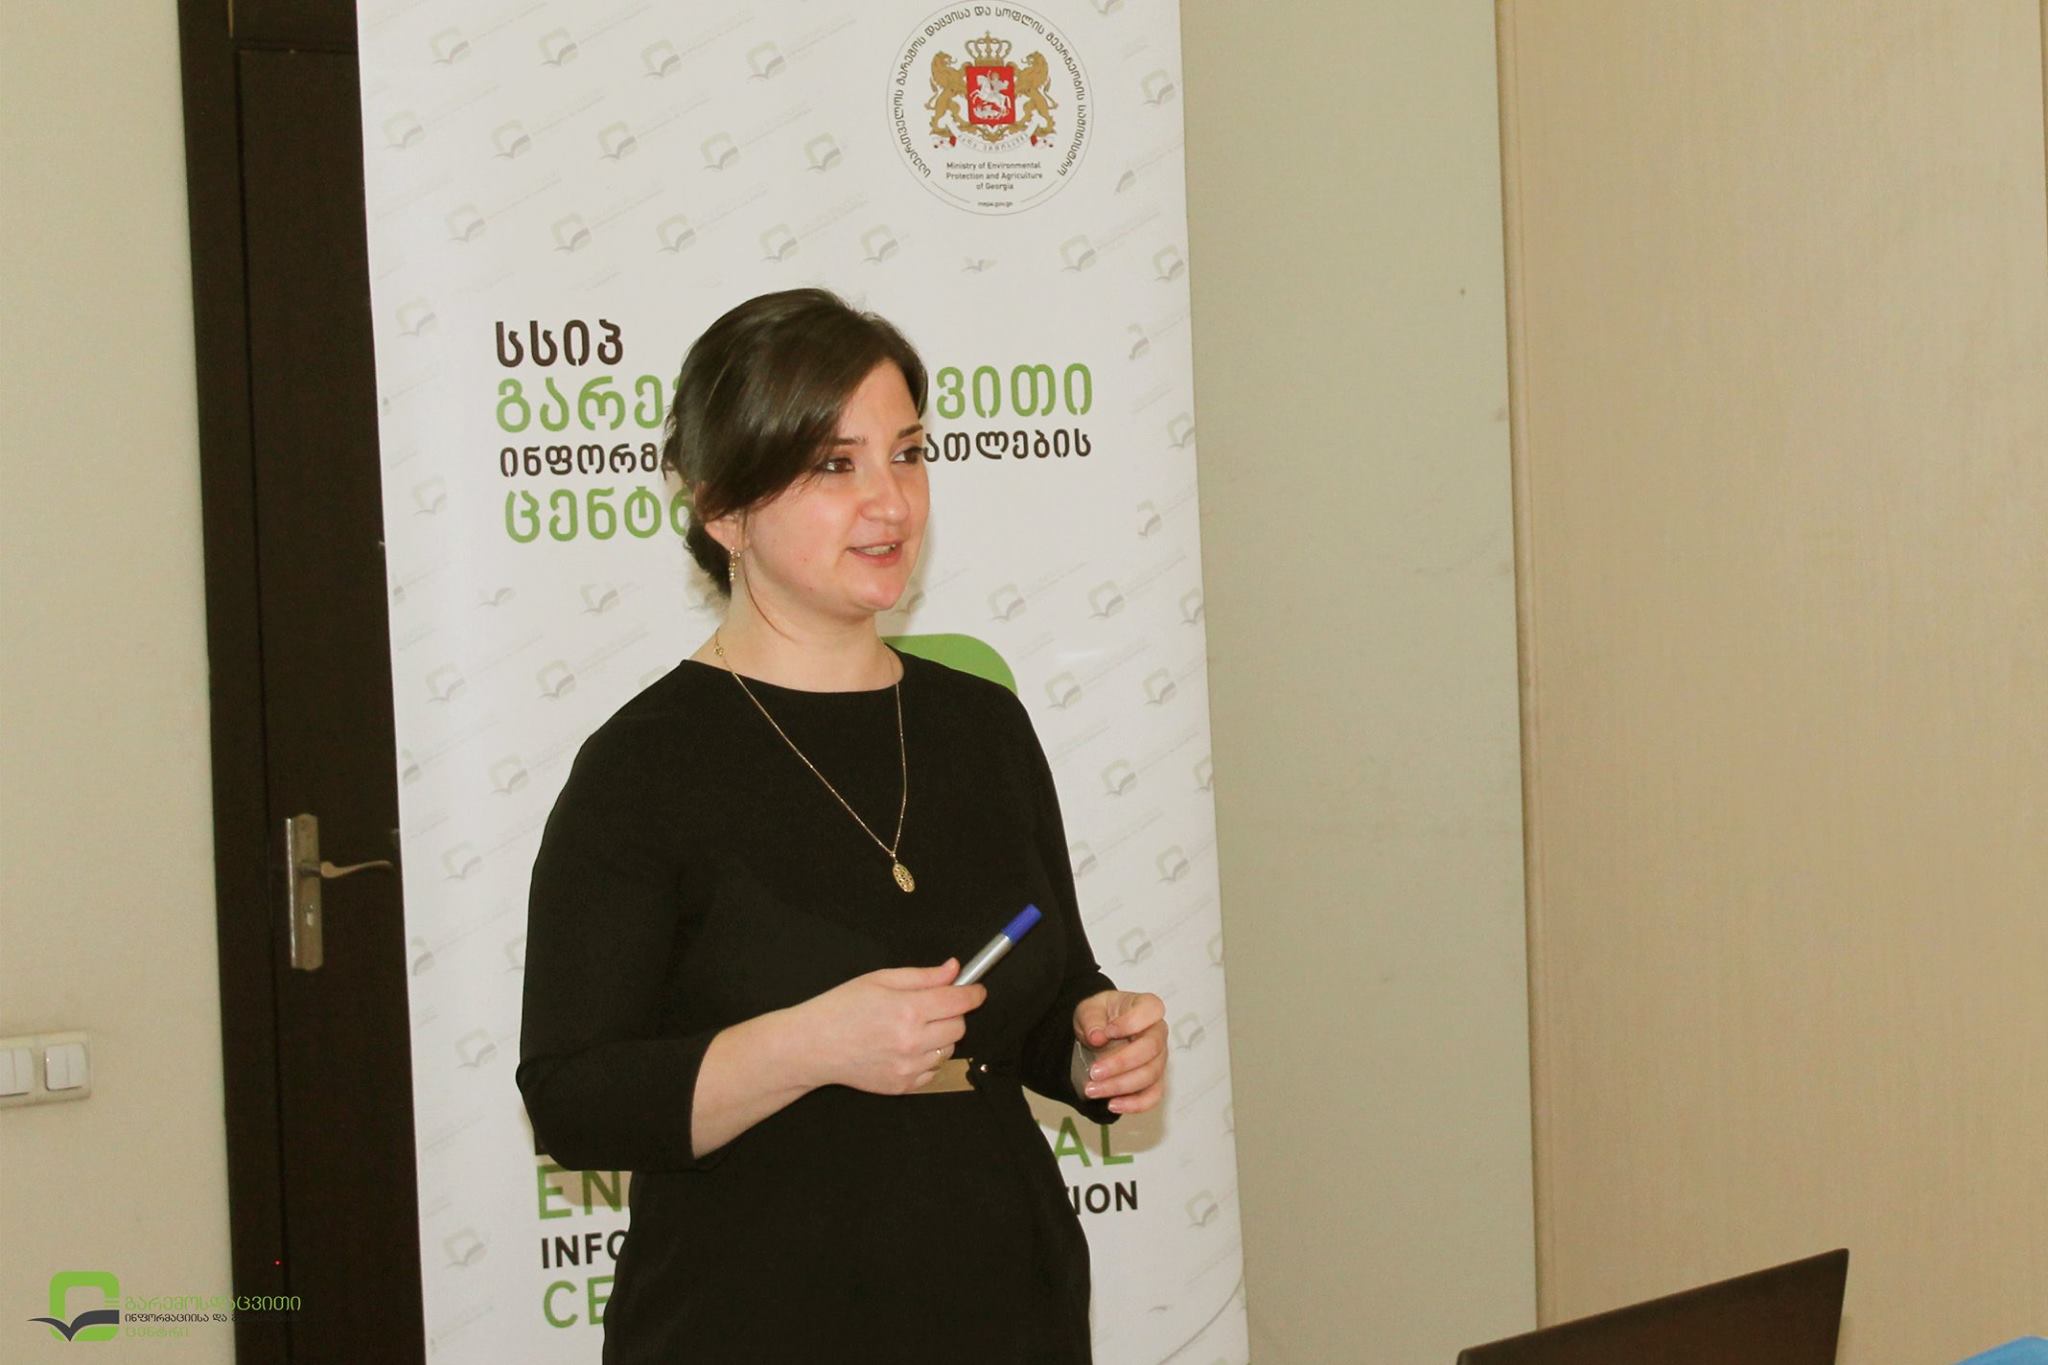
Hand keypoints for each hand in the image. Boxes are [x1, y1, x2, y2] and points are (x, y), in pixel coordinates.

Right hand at [796, 959, 986, 1094]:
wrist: (813, 1046)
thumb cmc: (842, 1008)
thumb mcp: (880, 980)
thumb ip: (923, 976)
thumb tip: (954, 969)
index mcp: (908, 1010)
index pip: (960, 1002)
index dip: (973, 993)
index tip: (976, 990)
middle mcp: (912, 1041)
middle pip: (959, 1027)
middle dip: (952, 1014)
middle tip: (930, 1007)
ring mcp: (908, 1067)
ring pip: (948, 1049)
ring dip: (939, 1037)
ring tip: (911, 1029)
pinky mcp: (903, 1086)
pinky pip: (932, 1071)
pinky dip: (926, 1058)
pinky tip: (904, 1048)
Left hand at [1072, 989, 1166, 1114]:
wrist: (1099, 1036)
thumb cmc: (1100, 1017)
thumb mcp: (1088, 1009)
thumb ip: (1091, 1019)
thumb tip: (1097, 1036)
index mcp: (1146, 1007)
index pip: (1152, 1010)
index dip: (1132, 1022)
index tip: (1107, 1032)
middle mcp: (1158, 1033)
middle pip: (1152, 1048)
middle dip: (1121, 1063)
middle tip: (1094, 1072)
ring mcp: (1159, 1058)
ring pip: (1150, 1075)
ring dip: (1120, 1086)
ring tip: (1091, 1090)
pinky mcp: (1154, 1081)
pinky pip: (1153, 1096)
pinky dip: (1134, 1104)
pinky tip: (1112, 1104)